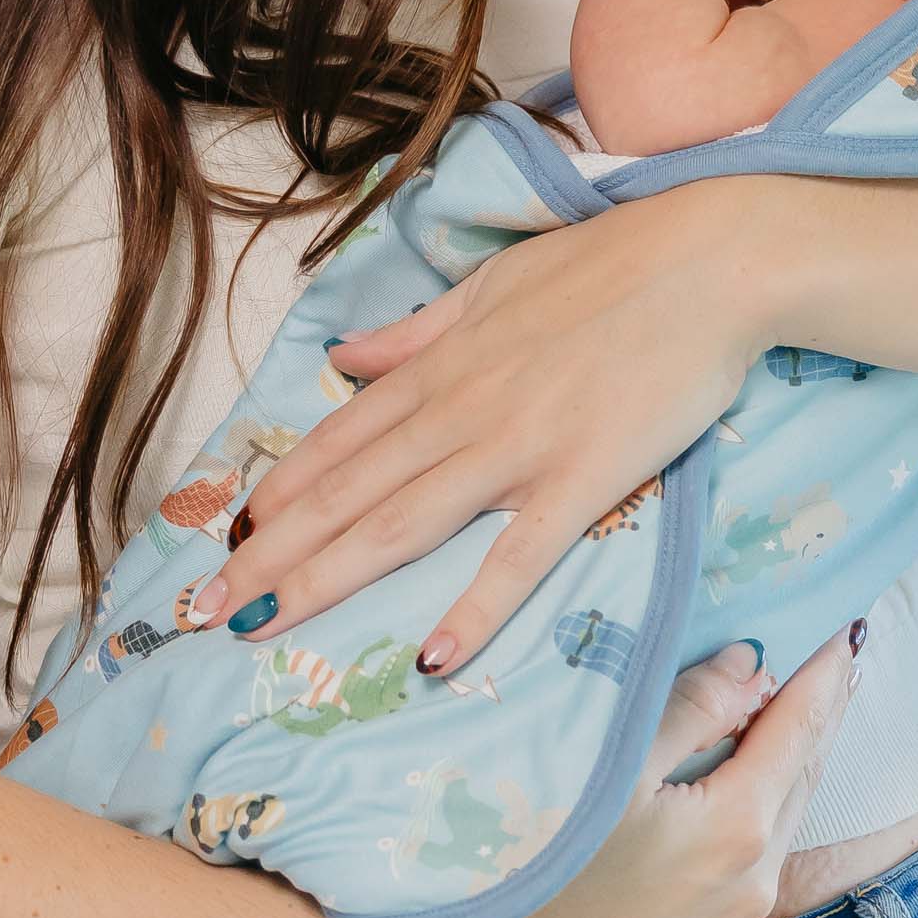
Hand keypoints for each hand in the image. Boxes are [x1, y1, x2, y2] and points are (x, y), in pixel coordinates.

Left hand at [189, 181, 764, 673]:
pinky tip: (430, 655)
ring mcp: (517, 450)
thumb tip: (346, 360)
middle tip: (205, 611)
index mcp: (439, 369)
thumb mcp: (493, 284)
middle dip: (268, 553)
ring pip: (401, 524)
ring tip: (263, 625)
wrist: (711, 262)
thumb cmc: (609, 267)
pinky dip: (474, 606)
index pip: (336, 444)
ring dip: (325, 578)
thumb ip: (416, 333)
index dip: (273, 497)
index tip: (219, 542)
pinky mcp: (584, 481)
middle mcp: (458, 413)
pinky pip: (519, 556)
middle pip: (345, 494)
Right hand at [388, 626, 866, 917]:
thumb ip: (689, 708)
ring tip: (781, 723)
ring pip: (770, 834)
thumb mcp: (605, 765)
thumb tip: (752, 667)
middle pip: (798, 781)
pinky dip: (740, 832)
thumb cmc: (524, 862)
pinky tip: (716, 809)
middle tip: (831, 662)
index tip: (845, 626)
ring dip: (779, 777)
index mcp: (735, 829)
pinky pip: (735, 881)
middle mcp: (748, 889)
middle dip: (813, 718)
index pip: (802, 727)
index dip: (822, 671)